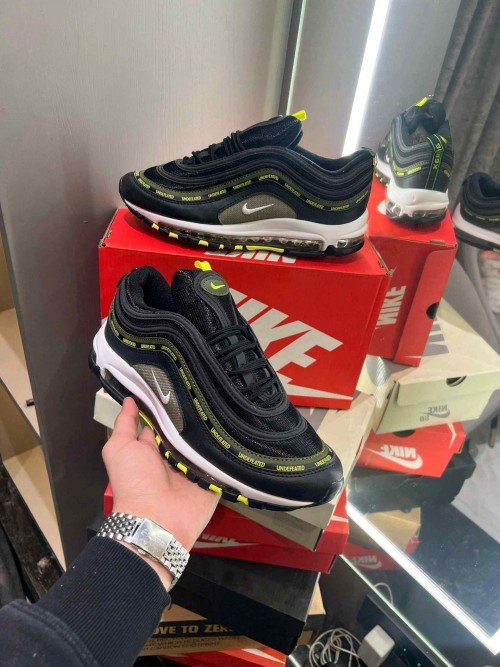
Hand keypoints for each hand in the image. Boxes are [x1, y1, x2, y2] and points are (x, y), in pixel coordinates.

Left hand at [102, 397, 218, 587]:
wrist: (157, 519)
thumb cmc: (134, 482)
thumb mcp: (119, 448)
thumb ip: (125, 424)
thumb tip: (129, 398)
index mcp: (152, 447)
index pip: (164, 420)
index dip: (168, 403)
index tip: (179, 382)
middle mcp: (174, 455)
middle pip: (187, 429)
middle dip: (194, 412)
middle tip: (207, 388)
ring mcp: (195, 466)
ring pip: (206, 440)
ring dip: (213, 426)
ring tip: (225, 402)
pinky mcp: (213, 477)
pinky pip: (222, 458)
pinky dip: (228, 446)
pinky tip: (236, 426)